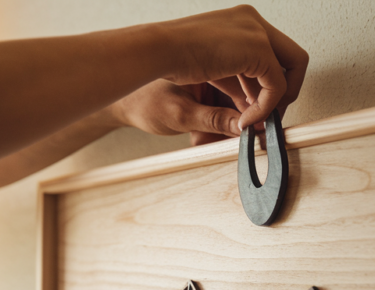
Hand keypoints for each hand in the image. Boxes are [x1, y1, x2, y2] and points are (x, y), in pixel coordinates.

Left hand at [106, 80, 243, 145]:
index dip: (254, 107)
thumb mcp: (181, 114)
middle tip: (233, 142)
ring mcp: (211, 85)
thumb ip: (214, 120)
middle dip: (240, 122)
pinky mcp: (205, 98)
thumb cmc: (142, 102)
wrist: (120, 107)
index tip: (254, 128)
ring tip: (206, 140)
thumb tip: (244, 127)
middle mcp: (214, 71)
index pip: (246, 83)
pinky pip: (222, 115)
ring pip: (235, 110)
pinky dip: (215, 130)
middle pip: (244, 98)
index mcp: (210, 63)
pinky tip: (200, 138)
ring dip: (226, 130)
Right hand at [153, 5, 308, 129]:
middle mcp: (250, 22)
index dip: (268, 85)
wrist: (150, 57)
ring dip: (274, 102)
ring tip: (251, 121)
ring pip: (291, 70)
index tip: (256, 108)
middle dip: (283, 91)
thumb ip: (233, 94)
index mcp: (238, 24)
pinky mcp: (257, 47)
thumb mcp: (207, 83)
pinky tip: (246, 120)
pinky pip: (278, 83)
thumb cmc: (166, 69)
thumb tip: (251, 116)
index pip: (270, 55)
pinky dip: (267, 107)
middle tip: (266, 116)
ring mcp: (256, 32)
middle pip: (291, 57)